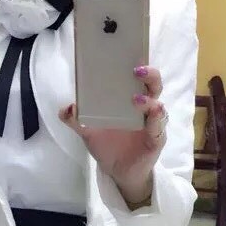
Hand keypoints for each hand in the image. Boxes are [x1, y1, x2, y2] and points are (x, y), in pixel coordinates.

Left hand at [60, 66, 167, 201]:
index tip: (130, 52)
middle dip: (149, 74)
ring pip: (158, 104)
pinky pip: (159, 127)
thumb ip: (76, 119)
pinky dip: (156, 120)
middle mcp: (145, 108)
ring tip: (136, 98)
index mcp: (130, 100)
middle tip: (136, 69)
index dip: (138, 64)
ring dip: (149, 99)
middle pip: (153, 85)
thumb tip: (66, 107)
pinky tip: (152, 114)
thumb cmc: (108, 146)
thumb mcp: (88, 132)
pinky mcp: (156, 139)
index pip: (138, 78)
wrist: (119, 173)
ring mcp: (152, 123)